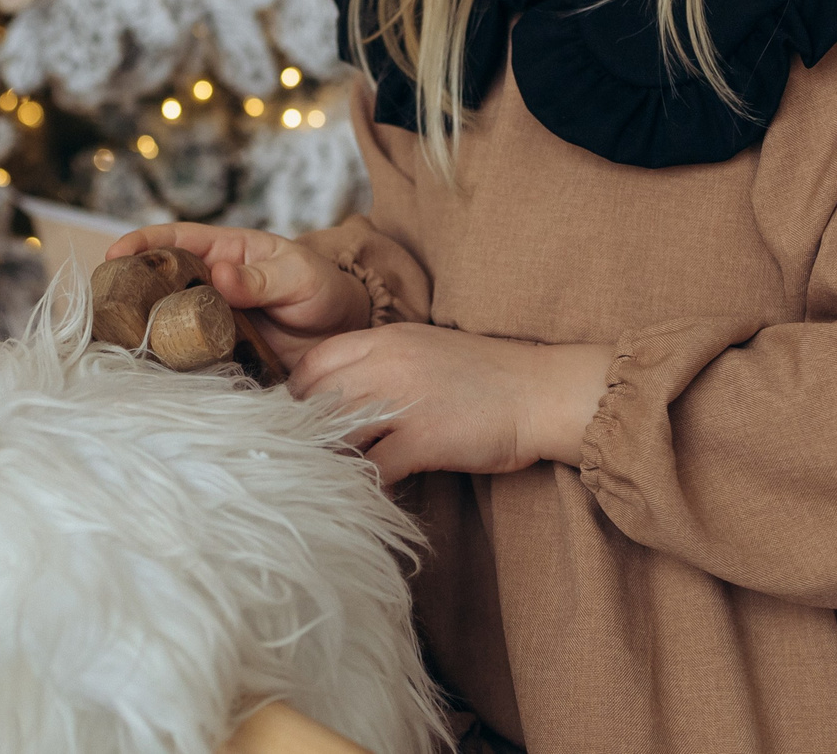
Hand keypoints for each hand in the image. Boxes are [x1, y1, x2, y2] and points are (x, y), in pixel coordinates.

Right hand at [105, 223, 369, 367]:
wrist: (347, 332)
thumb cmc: (323, 289)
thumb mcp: (297, 276)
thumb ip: (261, 279)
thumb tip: (220, 275)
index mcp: (225, 253)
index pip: (176, 240)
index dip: (142, 244)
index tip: (114, 253)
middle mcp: (210, 287)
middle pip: (160, 285)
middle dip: (130, 292)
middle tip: (104, 306)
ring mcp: (213, 322)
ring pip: (169, 324)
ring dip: (146, 333)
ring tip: (117, 345)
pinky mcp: (221, 356)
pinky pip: (191, 359)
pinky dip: (172, 365)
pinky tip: (153, 376)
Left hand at [287, 325, 615, 484]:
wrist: (541, 390)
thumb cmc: (485, 376)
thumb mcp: (424, 350)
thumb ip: (380, 364)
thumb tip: (338, 396)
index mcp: (385, 338)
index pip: (314, 362)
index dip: (297, 396)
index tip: (295, 423)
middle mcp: (387, 364)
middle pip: (317, 400)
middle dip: (304, 434)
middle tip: (303, 460)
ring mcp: (404, 401)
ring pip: (338, 434)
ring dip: (329, 462)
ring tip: (328, 482)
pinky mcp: (424, 439)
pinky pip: (374, 470)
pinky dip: (365, 488)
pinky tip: (368, 498)